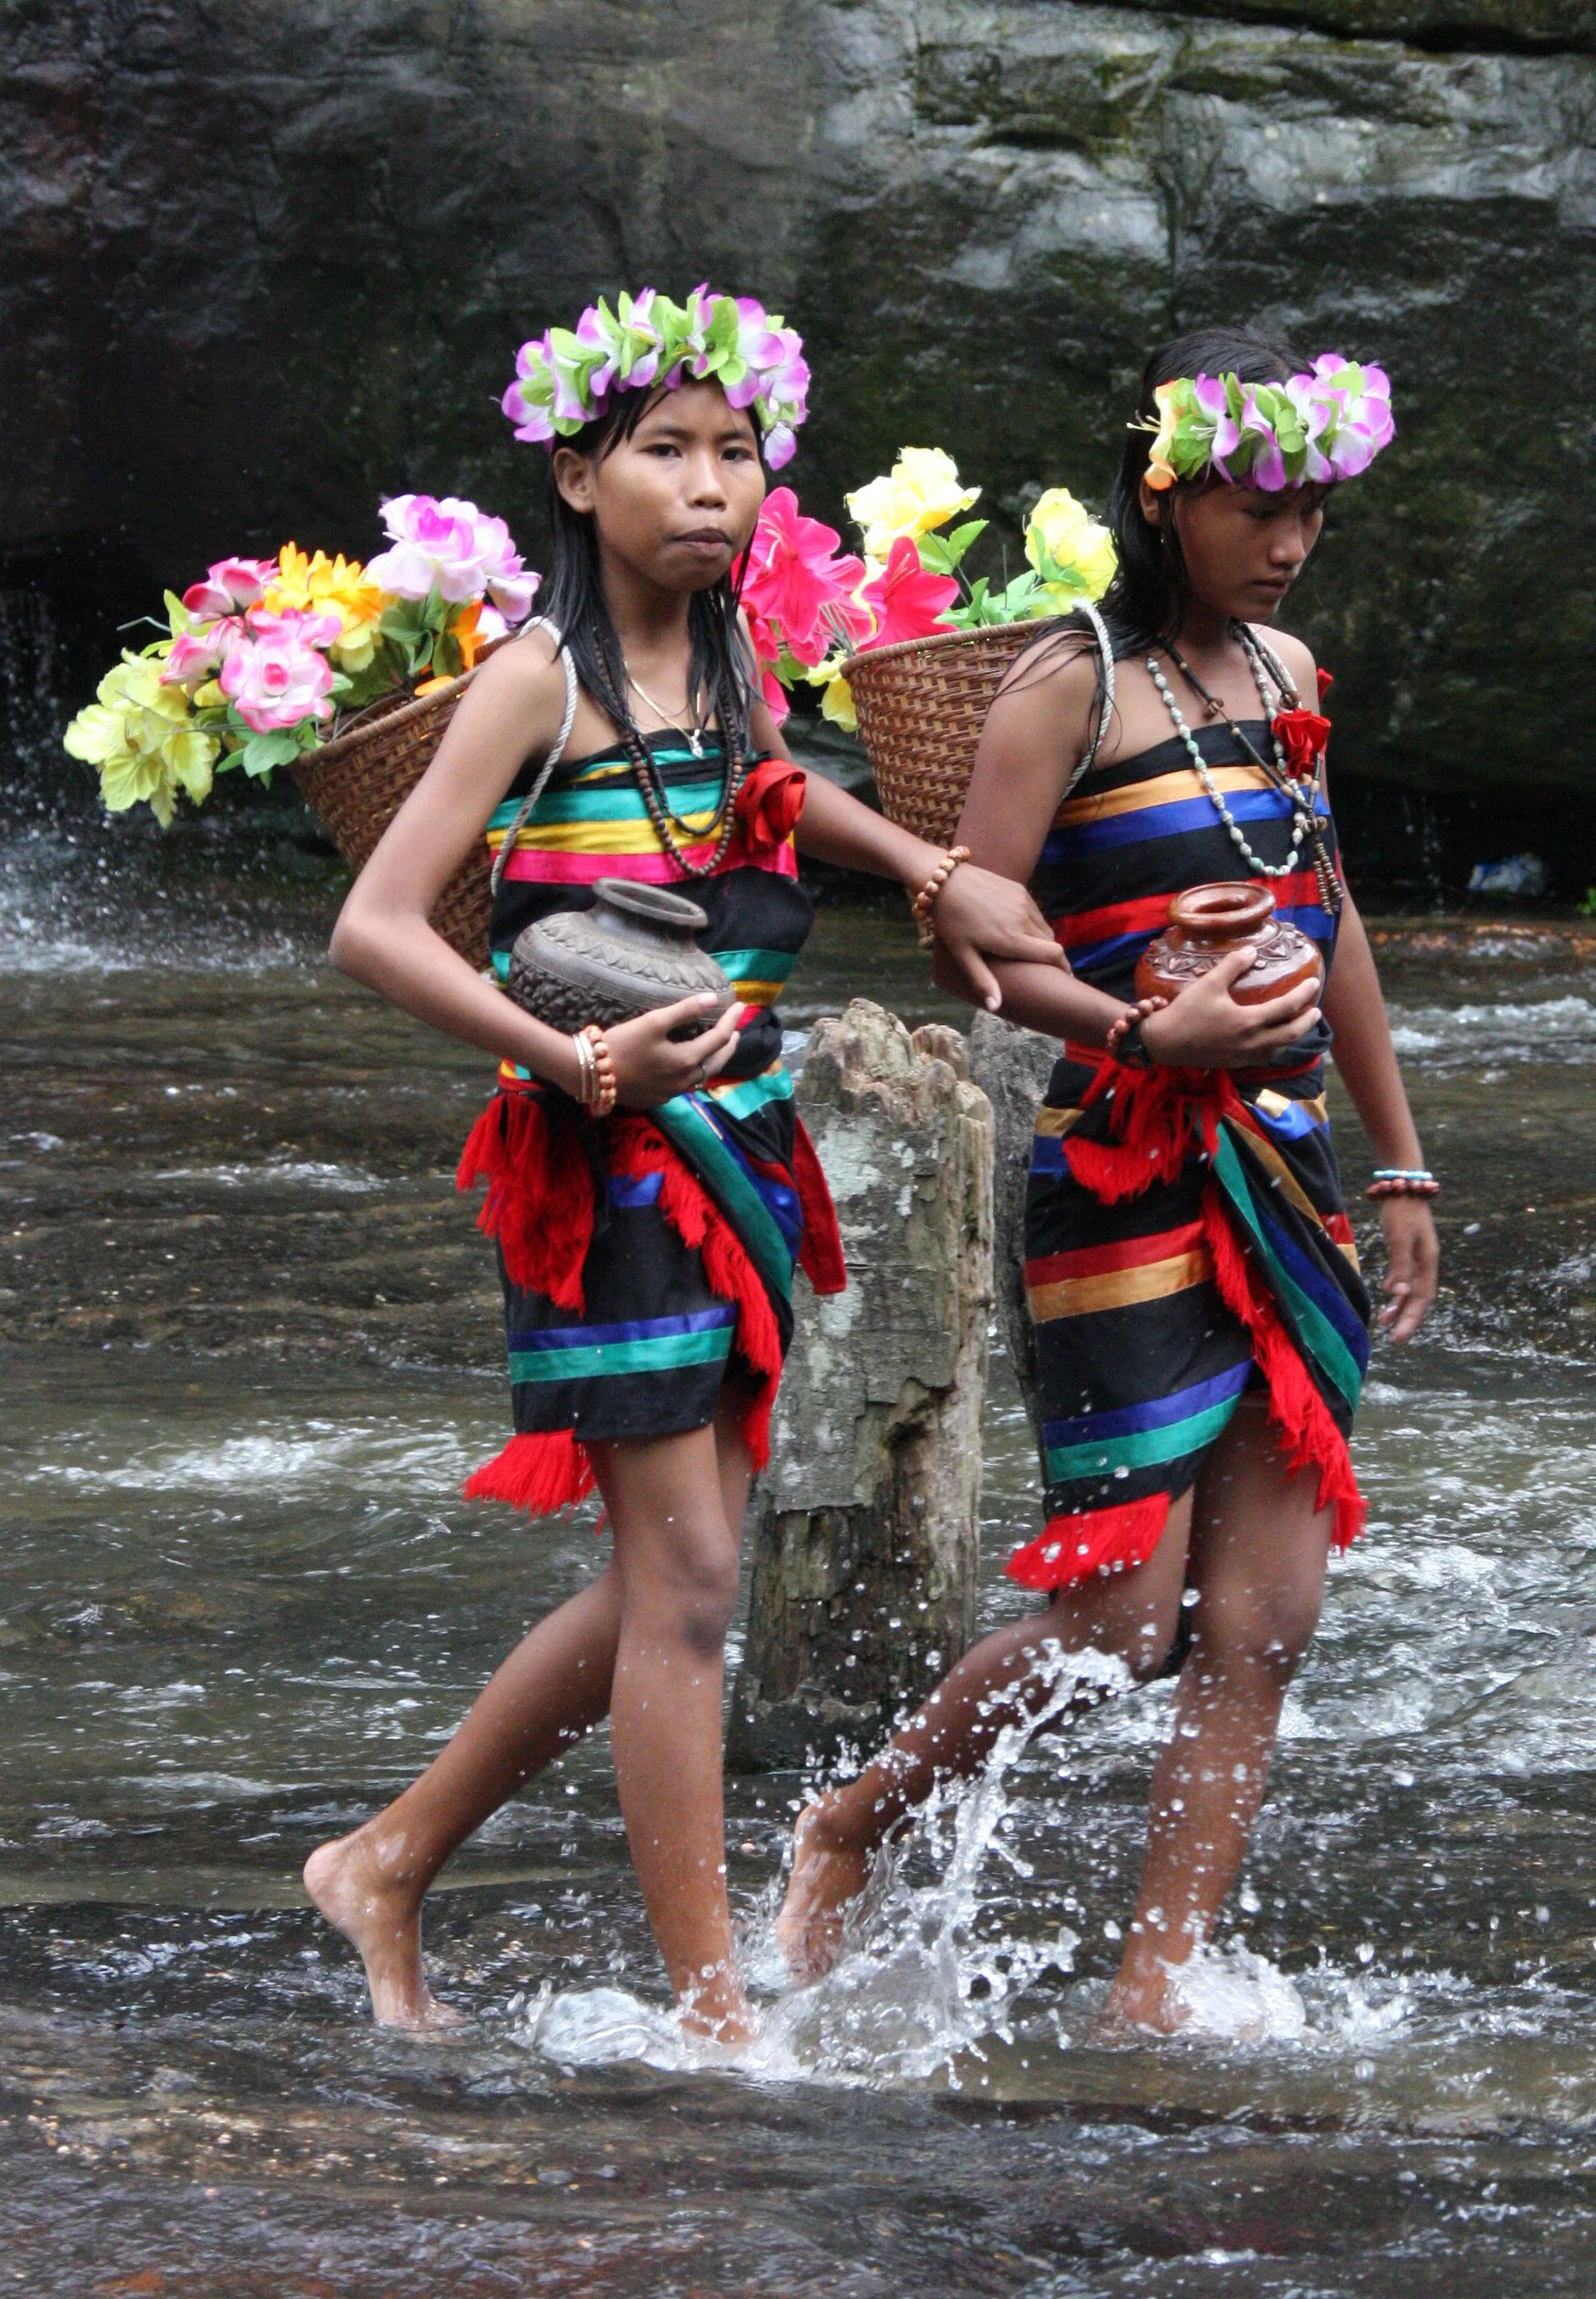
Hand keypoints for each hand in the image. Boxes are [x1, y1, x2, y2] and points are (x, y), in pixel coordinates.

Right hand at [604, 994, 742, 1108]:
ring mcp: (671, 1093)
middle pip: (716, 1063)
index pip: (719, 1038)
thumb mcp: (654, 1021)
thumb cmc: (622, 1043)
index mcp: (686, 1061)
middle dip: (729, 1046)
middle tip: (735, 1032)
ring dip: (713, 1061)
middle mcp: (683, 1081)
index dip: (731, 1020)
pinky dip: (694, 1072)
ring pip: (701, 1077)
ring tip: (716, 1048)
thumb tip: (713, 999)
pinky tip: (688, 1065)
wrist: (592, 1074)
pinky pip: (684, 1085)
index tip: (739, 1006)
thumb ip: (685, 1010)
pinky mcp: (657, 1099)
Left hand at [930, 863, 1067, 1011]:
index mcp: (1012, 939)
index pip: (1054, 955)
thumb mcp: (963, 954)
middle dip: (1049, 957)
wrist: (944, 881)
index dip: (1064, 968)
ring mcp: (1024, 902)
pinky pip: (1035, 913)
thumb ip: (983, 980)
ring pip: (1044, 928)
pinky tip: (1017, 930)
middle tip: (1040, 967)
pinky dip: (1033, 924)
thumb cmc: (951, 922)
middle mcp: (1023, 920)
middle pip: (1051, 943)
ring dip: (1041, 941)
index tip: (1064, 978)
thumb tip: (996, 1007)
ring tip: (1028, 951)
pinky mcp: (1020, 890)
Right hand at [1139, 946, 1320, 1068]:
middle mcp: (1251, 1042)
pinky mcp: (1234, 1063)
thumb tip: (1253, 952)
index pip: (1286, 1008)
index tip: (1315, 983)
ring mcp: (1243, 1056)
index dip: (1304, 995)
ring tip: (1298, 1025)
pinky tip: (1273, 1041)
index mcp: (1248, 1022)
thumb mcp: (1209, 983)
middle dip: (1307, 1022)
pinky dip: (1275, 1048)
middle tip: (1316, 1010)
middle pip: (1290, 1035)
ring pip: (1278, 1049)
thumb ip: (1233, 966)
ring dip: (1293, 1037)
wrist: (1164, 1042)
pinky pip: (1263, 1057)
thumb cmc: (1186, 1012)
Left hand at [1378, 1196, 1438, 1340]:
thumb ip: (1400, 1265)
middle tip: (1394, 1340)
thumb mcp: (1399, 1237)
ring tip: (1384, 1323)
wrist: (1402, 1185)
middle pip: (1420, 1298)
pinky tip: (1388, 1299)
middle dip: (1408, 1320)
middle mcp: (1426, 1262)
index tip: (1399, 1337)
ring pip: (1412, 1290)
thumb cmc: (1401, 1210)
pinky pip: (1406, 1279)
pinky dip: (1397, 1292)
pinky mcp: (1408, 1251)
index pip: (1422, 1298)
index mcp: (1428, 1261)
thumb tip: (1396, 1294)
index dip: (1412, 1319)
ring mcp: (1418, 1257)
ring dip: (1400, 1307)